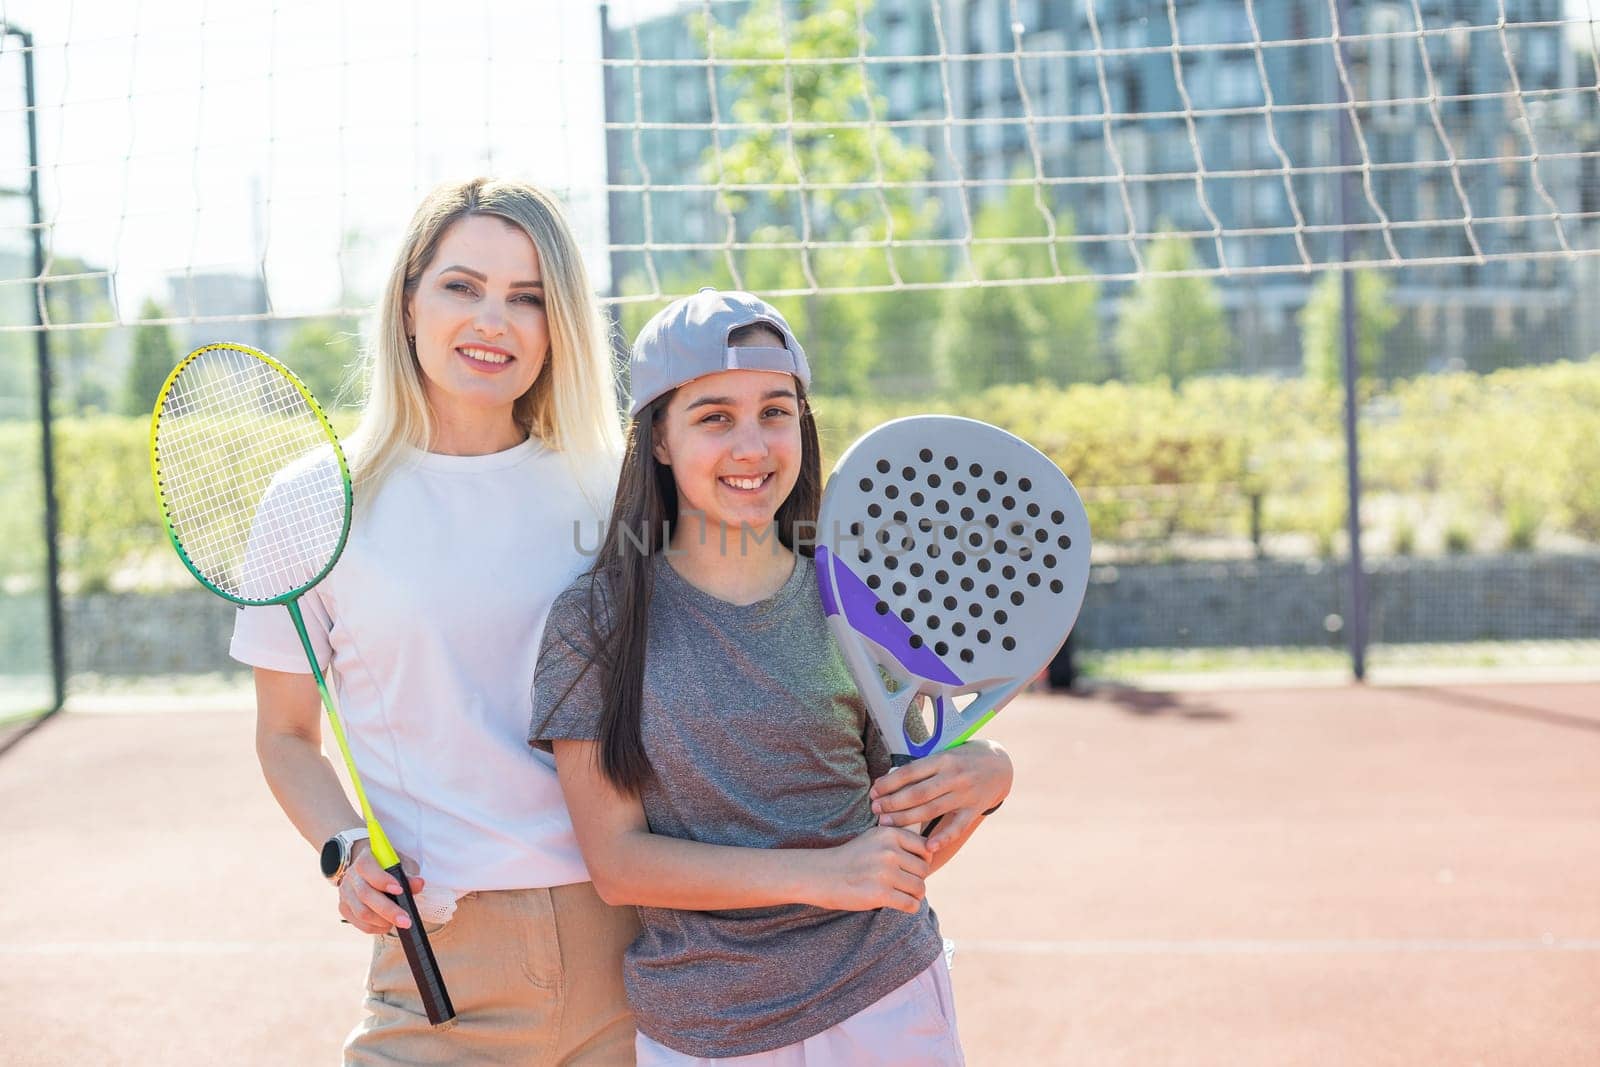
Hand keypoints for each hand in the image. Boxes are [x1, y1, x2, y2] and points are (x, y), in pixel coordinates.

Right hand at [336, 840, 425, 934]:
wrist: (370, 870)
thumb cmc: (388, 866)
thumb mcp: (401, 864)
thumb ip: (408, 874)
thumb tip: (418, 884)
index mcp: (364, 858)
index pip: (367, 867)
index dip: (382, 880)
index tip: (399, 890)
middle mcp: (351, 875)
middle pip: (365, 895)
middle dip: (388, 910)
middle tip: (405, 920)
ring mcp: (345, 893)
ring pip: (361, 912)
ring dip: (383, 921)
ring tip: (399, 922)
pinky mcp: (344, 908)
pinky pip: (359, 923)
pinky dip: (376, 927)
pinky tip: (387, 924)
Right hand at [810, 826, 931, 913]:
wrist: (822, 875)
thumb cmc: (851, 858)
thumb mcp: (873, 838)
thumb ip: (898, 841)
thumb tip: (931, 853)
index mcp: (889, 834)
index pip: (925, 848)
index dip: (922, 860)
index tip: (911, 867)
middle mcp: (889, 852)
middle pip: (924, 870)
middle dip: (917, 879)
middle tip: (903, 884)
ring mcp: (885, 873)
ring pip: (919, 888)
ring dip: (913, 895)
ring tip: (900, 894)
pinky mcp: (880, 894)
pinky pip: (911, 904)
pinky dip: (908, 907)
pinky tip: (897, 904)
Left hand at [869, 738, 1012, 849]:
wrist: (1000, 764)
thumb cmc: (963, 758)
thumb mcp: (945, 752)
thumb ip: (923, 766)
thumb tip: (891, 778)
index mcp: (943, 759)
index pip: (910, 772)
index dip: (889, 782)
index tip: (874, 791)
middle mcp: (954, 776)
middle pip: (917, 793)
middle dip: (893, 802)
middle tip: (875, 809)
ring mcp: (965, 794)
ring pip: (931, 810)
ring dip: (906, 819)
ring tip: (885, 823)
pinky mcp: (974, 809)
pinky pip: (957, 826)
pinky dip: (943, 838)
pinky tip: (927, 846)